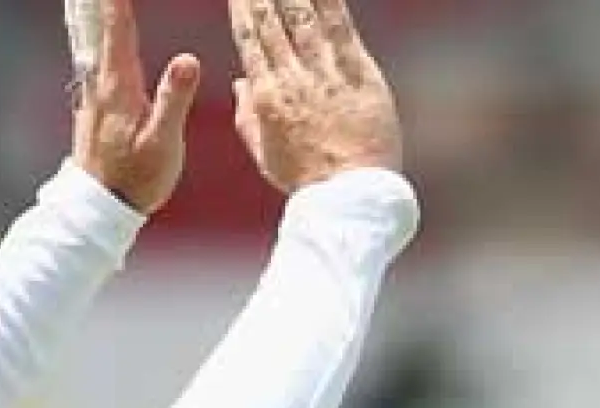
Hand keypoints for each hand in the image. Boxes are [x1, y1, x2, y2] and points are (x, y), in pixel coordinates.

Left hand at [67, 0, 204, 214]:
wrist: (101, 205)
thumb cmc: (136, 177)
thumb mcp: (164, 141)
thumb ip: (174, 99)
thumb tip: (187, 60)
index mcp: (119, 88)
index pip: (119, 33)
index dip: (118, 4)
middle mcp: (100, 85)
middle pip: (99, 31)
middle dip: (102, 5)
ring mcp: (92, 95)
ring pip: (93, 44)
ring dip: (97, 18)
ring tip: (101, 2)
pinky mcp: (93, 107)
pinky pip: (95, 62)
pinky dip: (98, 41)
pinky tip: (100, 38)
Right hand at [228, 0, 398, 194]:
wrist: (349, 197)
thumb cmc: (309, 181)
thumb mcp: (266, 154)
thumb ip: (248, 116)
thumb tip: (239, 83)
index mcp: (267, 94)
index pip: (250, 40)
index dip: (242, 10)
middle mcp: (292, 79)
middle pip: (271, 22)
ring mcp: (326, 76)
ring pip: (303, 19)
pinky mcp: (360, 77)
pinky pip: (342, 31)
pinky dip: (331, 4)